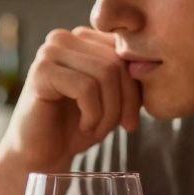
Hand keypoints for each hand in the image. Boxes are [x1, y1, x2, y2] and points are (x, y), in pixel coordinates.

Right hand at [0, 27, 141, 173]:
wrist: (39, 156)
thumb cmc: (74, 128)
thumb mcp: (111, 100)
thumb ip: (128, 78)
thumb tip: (154, 65)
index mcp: (82, 39)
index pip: (125, 52)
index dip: (135, 88)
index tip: (131, 121)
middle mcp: (64, 38)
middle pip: (117, 61)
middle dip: (125, 101)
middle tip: (120, 128)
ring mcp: (50, 51)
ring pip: (105, 73)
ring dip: (109, 111)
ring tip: (98, 130)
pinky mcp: (41, 71)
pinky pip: (86, 88)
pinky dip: (93, 114)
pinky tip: (85, 127)